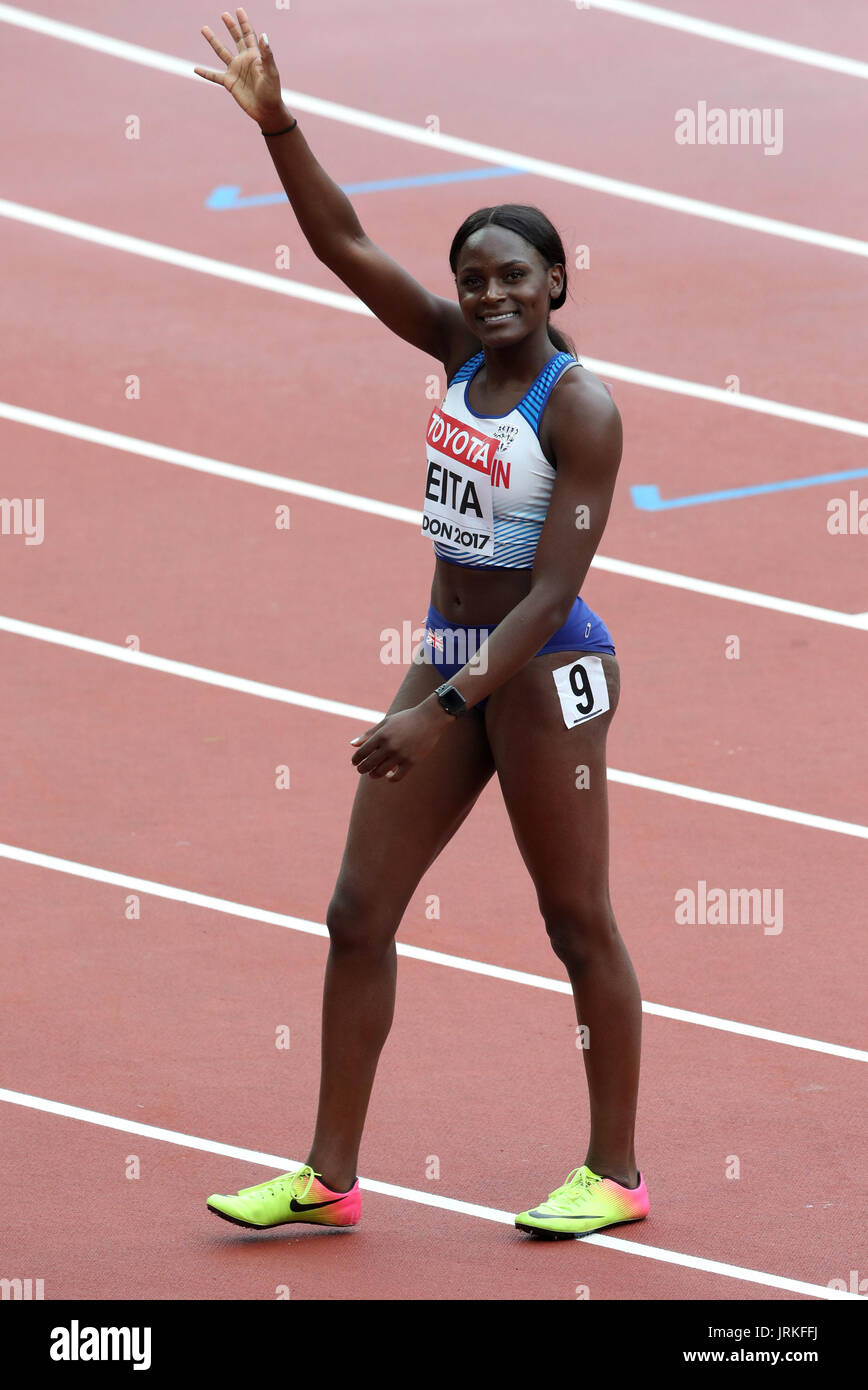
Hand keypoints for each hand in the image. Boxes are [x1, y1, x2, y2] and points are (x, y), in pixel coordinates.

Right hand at [195, 7, 287, 128]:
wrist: (266, 110)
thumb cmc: (272, 91)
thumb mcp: (271, 72)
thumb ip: (267, 54)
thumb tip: (264, 35)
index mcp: (254, 55)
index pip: (248, 35)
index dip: (244, 22)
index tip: (239, 10)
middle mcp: (244, 60)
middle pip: (235, 39)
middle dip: (230, 26)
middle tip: (224, 14)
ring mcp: (235, 70)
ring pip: (221, 52)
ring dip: (213, 41)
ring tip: (204, 29)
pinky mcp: (229, 83)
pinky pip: (214, 76)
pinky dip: (205, 73)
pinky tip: (195, 69)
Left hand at [350, 700, 450, 782]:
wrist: (429, 719)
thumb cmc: (405, 719)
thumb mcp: (385, 723)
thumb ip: (368, 734)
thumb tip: (352, 744)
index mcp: (381, 735)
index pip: (362, 752)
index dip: (355, 760)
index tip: (355, 762)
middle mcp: (389, 746)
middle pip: (369, 764)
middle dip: (362, 769)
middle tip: (361, 769)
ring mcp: (400, 755)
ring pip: (380, 772)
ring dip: (373, 775)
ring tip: (373, 773)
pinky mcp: (411, 762)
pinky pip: (396, 777)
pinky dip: (390, 778)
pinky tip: (388, 775)